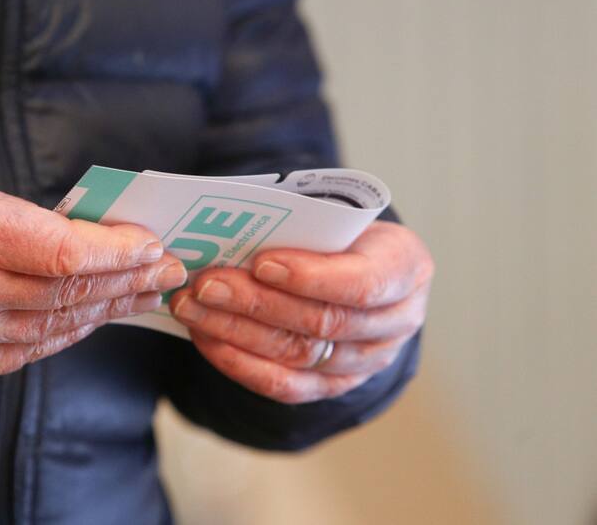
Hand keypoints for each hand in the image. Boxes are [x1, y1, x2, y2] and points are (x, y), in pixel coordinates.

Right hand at [0, 167, 186, 380]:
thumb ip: (31, 222)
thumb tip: (100, 245)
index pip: (63, 253)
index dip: (117, 254)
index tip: (153, 246)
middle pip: (67, 293)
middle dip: (128, 282)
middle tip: (170, 273)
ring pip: (54, 326)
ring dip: (107, 310)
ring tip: (144, 295)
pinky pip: (28, 351)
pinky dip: (67, 333)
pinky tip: (97, 318)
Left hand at [170, 221, 432, 403]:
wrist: (359, 266)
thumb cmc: (340, 231)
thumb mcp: (337, 213)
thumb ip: (302, 222)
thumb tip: (228, 225)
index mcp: (406, 268)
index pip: (364, 283)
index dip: (311, 277)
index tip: (262, 262)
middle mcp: (396, 323)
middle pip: (322, 323)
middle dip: (255, 303)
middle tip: (205, 284)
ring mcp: (366, 361)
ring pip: (297, 355)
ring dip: (235, 331)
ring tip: (191, 308)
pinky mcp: (331, 386)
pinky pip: (284, 385)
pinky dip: (238, 362)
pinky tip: (205, 338)